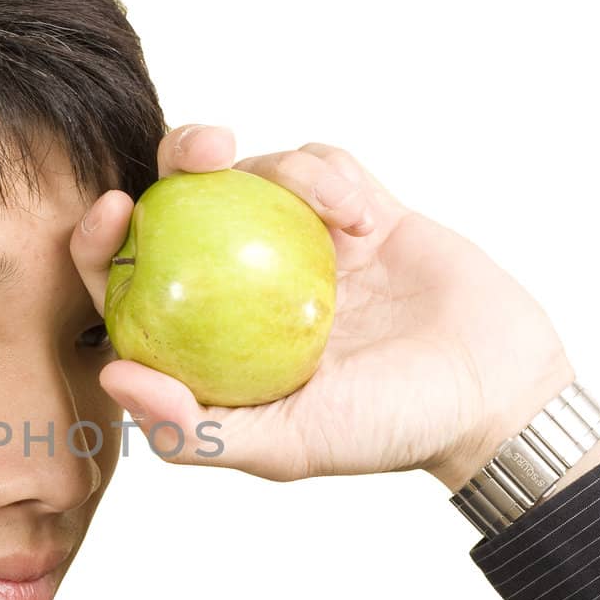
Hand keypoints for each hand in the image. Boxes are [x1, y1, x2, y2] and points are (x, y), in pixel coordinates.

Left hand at [69, 124, 577, 488]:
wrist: (497, 394)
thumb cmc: (388, 431)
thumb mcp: (285, 447)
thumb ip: (196, 430)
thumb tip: (113, 376)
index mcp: (211, 338)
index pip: (130, 281)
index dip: (102, 243)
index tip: (111, 212)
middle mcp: (244, 285)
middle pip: (181, 202)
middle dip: (174, 158)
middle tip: (202, 152)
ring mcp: (299, 244)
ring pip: (254, 172)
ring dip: (280, 169)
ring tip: (333, 211)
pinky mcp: (358, 211)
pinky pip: (323, 164)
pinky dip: (330, 176)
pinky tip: (358, 217)